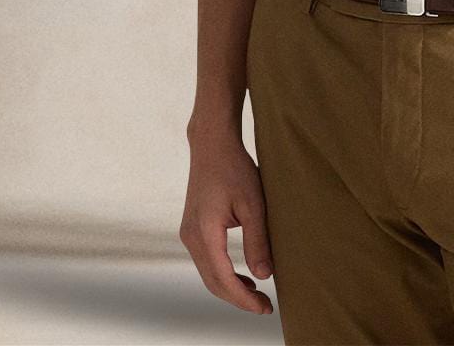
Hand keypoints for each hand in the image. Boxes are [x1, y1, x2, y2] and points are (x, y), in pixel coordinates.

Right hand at [179, 130, 274, 315]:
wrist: (212, 145)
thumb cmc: (235, 168)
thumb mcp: (253, 203)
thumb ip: (258, 240)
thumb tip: (265, 275)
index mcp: (204, 233)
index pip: (223, 279)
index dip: (244, 299)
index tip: (265, 308)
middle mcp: (191, 237)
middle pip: (213, 282)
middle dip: (238, 298)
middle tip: (265, 306)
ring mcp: (188, 233)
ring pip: (208, 273)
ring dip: (230, 288)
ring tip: (257, 294)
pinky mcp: (192, 228)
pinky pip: (207, 260)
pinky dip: (223, 273)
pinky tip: (243, 275)